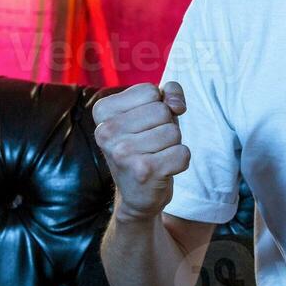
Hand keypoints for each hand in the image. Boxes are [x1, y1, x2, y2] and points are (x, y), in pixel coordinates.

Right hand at [93, 81, 190, 223]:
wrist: (137, 194)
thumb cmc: (145, 144)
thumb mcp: (151, 111)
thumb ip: (168, 92)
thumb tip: (177, 105)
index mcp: (102, 111)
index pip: (149, 91)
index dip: (157, 105)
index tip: (144, 124)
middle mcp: (106, 132)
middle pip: (162, 111)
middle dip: (166, 126)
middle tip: (151, 144)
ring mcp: (123, 153)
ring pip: (173, 132)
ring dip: (172, 144)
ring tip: (155, 156)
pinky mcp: (144, 171)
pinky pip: (182, 153)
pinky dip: (180, 161)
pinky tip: (163, 169)